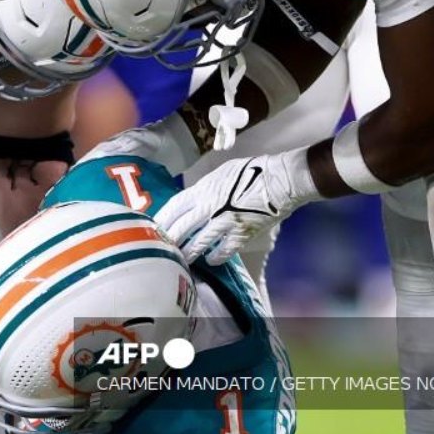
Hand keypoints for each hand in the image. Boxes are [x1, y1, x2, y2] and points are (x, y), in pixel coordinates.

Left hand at [155, 150, 317, 263]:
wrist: (281, 179)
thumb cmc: (253, 172)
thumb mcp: (222, 174)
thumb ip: (206, 188)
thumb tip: (194, 200)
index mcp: (204, 189)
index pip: (175, 206)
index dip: (163, 218)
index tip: (153, 227)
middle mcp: (210, 207)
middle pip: (182, 228)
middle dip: (170, 240)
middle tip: (161, 249)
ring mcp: (225, 222)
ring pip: (199, 242)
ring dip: (189, 253)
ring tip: (181, 260)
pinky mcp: (241, 233)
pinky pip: (224, 250)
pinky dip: (216, 257)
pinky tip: (211, 261)